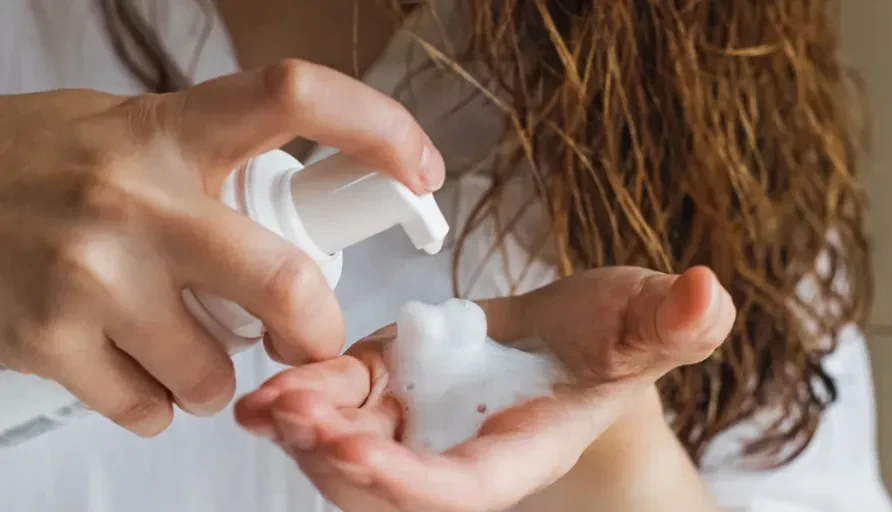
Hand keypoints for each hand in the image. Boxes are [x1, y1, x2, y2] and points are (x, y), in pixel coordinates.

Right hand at [0, 59, 444, 436]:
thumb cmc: (32, 162)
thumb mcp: (126, 128)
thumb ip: (208, 159)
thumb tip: (296, 208)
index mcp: (168, 127)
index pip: (295, 97)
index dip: (378, 126)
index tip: (422, 168)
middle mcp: (133, 195)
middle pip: (284, 281)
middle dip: (317, 331)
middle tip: (311, 339)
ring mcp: (89, 272)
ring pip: (215, 369)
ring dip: (218, 375)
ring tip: (182, 343)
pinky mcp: (48, 340)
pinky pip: (151, 408)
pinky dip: (158, 404)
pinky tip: (129, 364)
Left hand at [235, 266, 735, 511]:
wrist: (568, 338)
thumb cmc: (611, 338)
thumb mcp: (644, 322)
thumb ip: (672, 322)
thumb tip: (709, 294)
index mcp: (521, 449)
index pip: (462, 487)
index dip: (410, 481)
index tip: (357, 452)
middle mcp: (459, 453)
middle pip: (386, 487)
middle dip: (335, 460)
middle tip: (291, 416)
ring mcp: (417, 425)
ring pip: (347, 455)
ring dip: (304, 434)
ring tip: (268, 401)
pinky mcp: (388, 390)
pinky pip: (339, 407)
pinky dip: (303, 399)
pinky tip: (271, 386)